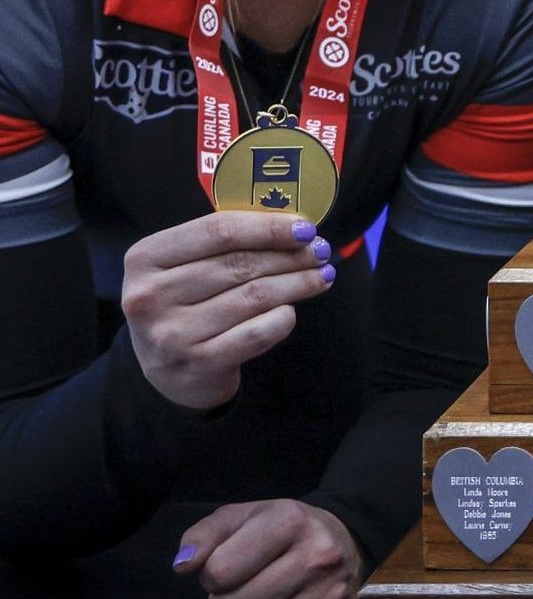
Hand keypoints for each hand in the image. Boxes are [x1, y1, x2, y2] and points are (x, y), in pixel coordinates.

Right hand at [121, 212, 333, 409]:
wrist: (166, 372)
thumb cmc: (183, 305)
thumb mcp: (184, 267)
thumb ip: (225, 243)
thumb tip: (294, 227)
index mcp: (145, 258)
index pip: (218, 230)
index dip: (269, 226)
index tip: (305, 227)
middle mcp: (150, 295)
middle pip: (240, 263)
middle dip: (291, 255)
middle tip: (319, 252)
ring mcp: (172, 332)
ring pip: (255, 296)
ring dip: (298, 283)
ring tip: (321, 276)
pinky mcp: (198, 362)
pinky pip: (258, 332)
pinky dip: (283, 318)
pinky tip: (292, 311)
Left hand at [174, 499, 362, 598]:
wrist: (345, 539)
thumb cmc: (282, 529)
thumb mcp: (241, 517)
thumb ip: (203, 535)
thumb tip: (183, 565)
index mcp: (290, 522)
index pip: (221, 571)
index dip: (212, 574)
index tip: (227, 566)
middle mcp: (319, 556)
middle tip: (240, 587)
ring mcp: (333, 593)